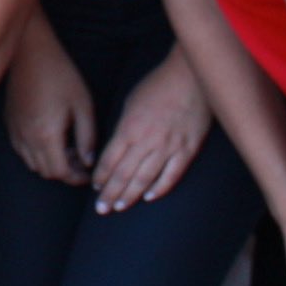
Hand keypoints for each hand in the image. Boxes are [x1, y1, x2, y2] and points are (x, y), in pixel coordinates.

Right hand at [0, 27, 94, 186]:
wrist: (30, 53)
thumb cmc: (60, 74)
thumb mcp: (82, 105)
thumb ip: (87, 136)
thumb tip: (88, 160)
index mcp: (47, 135)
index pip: (60, 172)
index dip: (76, 178)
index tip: (88, 173)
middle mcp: (27, 138)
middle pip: (46, 172)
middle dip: (66, 172)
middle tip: (81, 159)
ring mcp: (15, 131)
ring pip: (32, 164)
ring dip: (50, 164)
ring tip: (67, 148)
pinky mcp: (10, 124)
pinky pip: (22, 151)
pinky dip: (36, 154)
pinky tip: (49, 139)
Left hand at [90, 53, 208, 213]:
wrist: (189, 76)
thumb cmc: (158, 85)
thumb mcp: (131, 103)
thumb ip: (124, 128)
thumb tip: (118, 146)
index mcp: (129, 129)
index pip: (110, 160)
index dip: (101, 177)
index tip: (95, 187)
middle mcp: (147, 141)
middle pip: (124, 174)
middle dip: (110, 193)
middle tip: (102, 209)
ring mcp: (168, 147)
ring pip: (145, 179)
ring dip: (130, 195)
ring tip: (120, 207)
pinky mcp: (187, 149)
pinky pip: (172, 174)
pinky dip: (160, 188)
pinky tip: (149, 197)